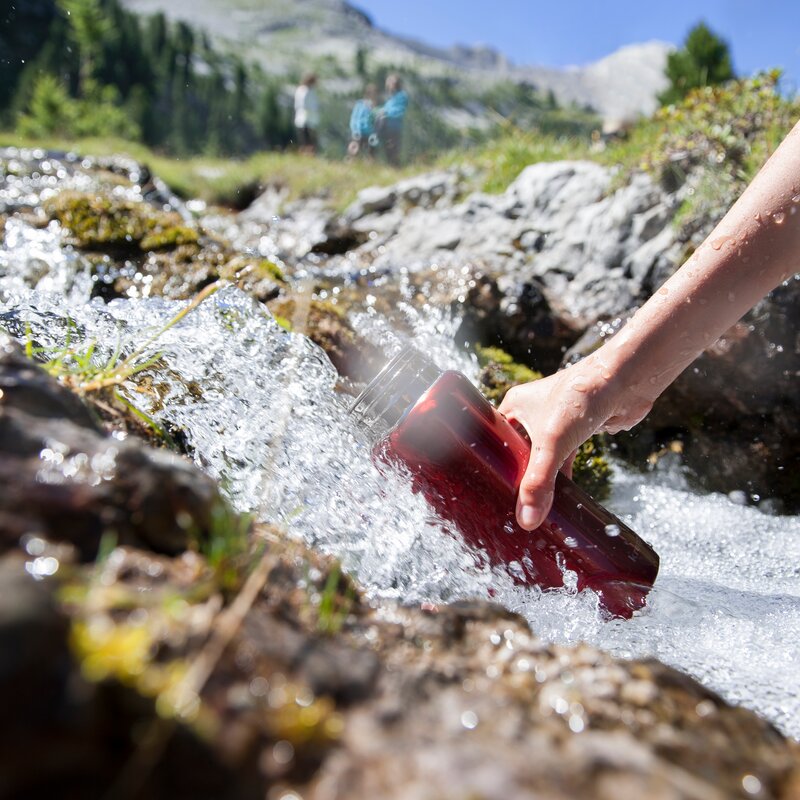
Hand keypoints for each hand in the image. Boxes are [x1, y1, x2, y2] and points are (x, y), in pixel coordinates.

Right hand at [498, 353, 652, 529]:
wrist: (626, 381)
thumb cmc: (582, 397)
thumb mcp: (552, 442)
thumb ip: (539, 482)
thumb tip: (527, 521)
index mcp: (514, 406)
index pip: (492, 439)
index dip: (488, 464)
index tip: (484, 490)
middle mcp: (531, 413)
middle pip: (515, 452)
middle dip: (513, 476)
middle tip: (505, 506)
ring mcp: (554, 422)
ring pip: (539, 457)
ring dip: (538, 479)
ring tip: (528, 507)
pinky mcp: (576, 431)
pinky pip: (561, 458)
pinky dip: (559, 477)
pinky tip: (557, 498)